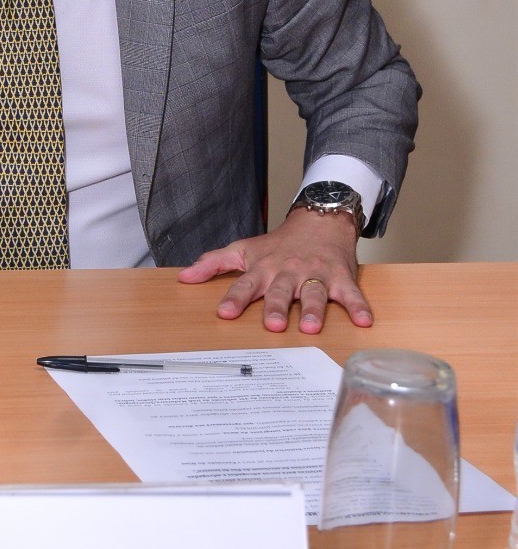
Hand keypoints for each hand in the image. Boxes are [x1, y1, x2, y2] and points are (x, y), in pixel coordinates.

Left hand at [177, 209, 371, 334]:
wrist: (319, 220)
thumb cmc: (279, 243)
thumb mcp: (243, 249)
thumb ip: (213, 263)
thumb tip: (184, 278)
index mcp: (263, 268)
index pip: (245, 284)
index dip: (235, 298)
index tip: (225, 313)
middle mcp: (288, 272)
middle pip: (280, 291)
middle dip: (276, 307)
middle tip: (273, 325)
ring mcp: (315, 274)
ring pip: (313, 293)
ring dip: (313, 310)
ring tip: (311, 327)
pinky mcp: (340, 277)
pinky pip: (350, 293)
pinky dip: (358, 306)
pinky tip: (364, 321)